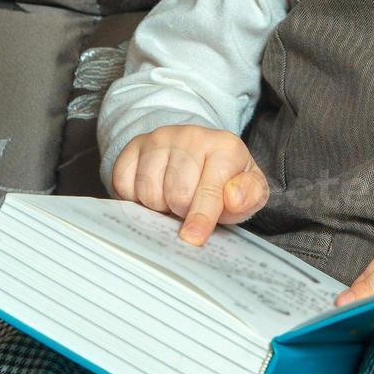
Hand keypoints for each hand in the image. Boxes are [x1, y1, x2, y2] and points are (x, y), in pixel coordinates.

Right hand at [110, 124, 268, 244]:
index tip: (192, 238)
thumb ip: (249, 197)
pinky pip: (124, 185)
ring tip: (172, 199)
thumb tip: (233, 199)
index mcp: (225, 147)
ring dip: (159, 206)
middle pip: (176, 193)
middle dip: (181, 212)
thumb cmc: (224, 178)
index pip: (210, 189)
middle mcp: (190, 135)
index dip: (201, 217)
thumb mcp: (249, 189)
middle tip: (188, 209)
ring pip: (148, 191)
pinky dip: (136, 198)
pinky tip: (154, 191)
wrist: (196, 151)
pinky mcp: (134, 146)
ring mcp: (159, 138)